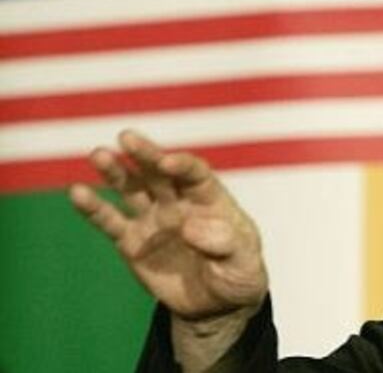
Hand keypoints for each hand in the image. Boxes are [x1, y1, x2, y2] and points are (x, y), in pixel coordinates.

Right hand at [69, 130, 268, 320]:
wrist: (217, 306)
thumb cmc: (239, 275)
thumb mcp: (244, 263)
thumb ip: (224, 244)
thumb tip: (190, 227)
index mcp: (210, 200)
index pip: (195, 174)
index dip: (182, 165)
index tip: (167, 162)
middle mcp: (179, 202)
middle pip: (159, 172)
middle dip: (145, 154)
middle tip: (127, 137)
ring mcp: (153, 219)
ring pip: (131, 188)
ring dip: (115, 171)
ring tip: (98, 155)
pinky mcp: (132, 241)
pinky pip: (109, 221)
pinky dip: (93, 207)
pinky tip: (77, 192)